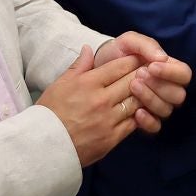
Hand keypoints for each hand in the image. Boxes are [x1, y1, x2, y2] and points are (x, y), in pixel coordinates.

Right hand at [35, 46, 148, 164]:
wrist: (43, 147)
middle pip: (132, 81)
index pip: (119, 66)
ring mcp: (108, 120)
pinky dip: (140, 115)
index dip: (133, 61)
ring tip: (150, 89)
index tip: (139, 59)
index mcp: (88, 83)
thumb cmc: (49, 113)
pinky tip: (142, 110)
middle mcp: (101, 100)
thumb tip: (88, 48)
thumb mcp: (59, 84)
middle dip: (144, 74)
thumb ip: (78, 66)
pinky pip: (133, 123)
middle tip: (151, 71)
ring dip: (145, 94)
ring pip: (136, 101)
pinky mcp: (112, 138)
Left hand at [93, 32, 192, 132]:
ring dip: (151, 99)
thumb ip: (146, 45)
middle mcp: (167, 89)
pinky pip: (156, 127)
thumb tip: (162, 58)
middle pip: (178, 95)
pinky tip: (136, 113)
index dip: (172, 72)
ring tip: (132, 87)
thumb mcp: (128, 42)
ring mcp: (158, 105)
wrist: (96, 71)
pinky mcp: (146, 120)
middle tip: (138, 76)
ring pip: (167, 109)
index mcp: (169, 69)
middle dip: (159, 86)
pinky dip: (148, 120)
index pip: (184, 74)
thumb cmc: (116, 54)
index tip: (151, 66)